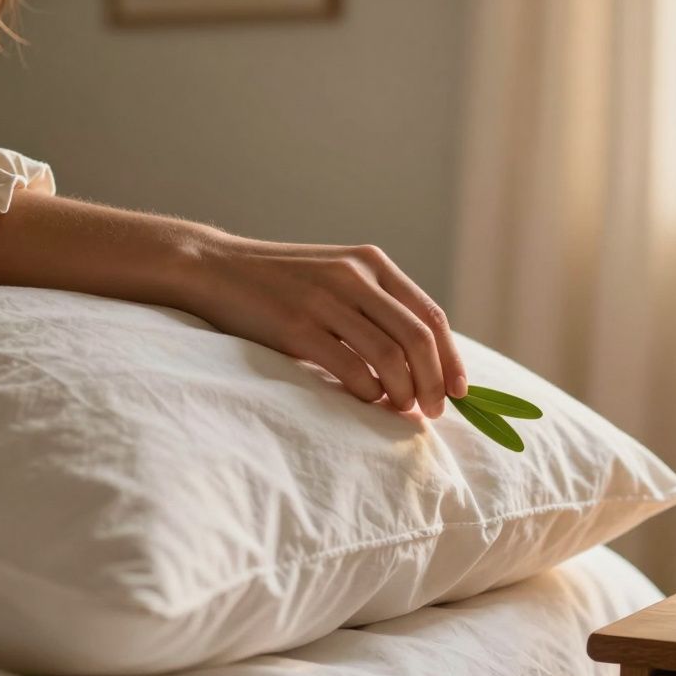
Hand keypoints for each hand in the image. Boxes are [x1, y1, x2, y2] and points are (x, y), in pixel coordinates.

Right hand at [187, 236, 467, 416]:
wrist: (214, 267)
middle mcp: (354, 277)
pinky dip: (367, 392)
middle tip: (435, 412)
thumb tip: (422, 362)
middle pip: (418, 338)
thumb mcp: (336, 277)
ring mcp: (325, 300)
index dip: (451, 358)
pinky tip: (367, 400)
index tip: (461, 392)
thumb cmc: (281, 284)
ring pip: (390, 356)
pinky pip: (350, 368)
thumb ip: (375, 306)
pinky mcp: (296, 326)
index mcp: (371, 263)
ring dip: (404, 393)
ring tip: (402, 411)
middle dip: (435, 382)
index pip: (430, 315)